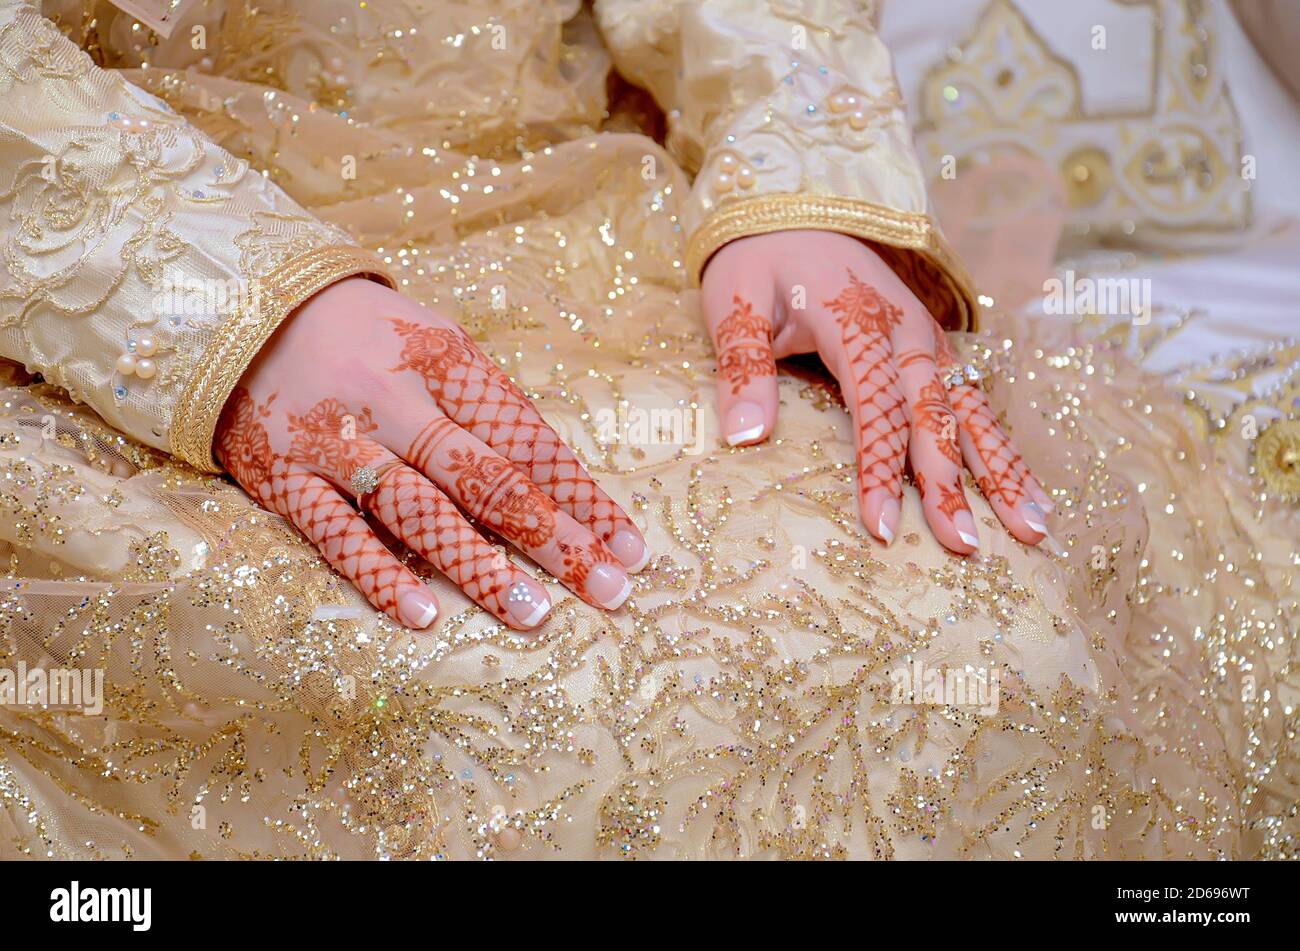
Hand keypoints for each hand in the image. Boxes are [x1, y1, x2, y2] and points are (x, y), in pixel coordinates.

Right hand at [215, 277, 647, 630]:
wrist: (240, 306)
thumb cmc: (365, 332)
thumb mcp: (435, 339)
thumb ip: (488, 403)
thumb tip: (556, 478)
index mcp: (444, 361)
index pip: (528, 440)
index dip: (582, 497)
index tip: (629, 548)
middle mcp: (394, 402)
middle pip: (486, 480)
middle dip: (554, 539)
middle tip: (608, 591)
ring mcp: (337, 443)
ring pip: (419, 513)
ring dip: (479, 567)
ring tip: (535, 613)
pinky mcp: (285, 479)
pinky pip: (338, 534)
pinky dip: (381, 575)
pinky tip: (425, 616)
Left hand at [701, 230, 1051, 552]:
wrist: (793, 205)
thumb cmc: (758, 259)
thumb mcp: (735, 304)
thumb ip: (744, 367)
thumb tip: (745, 438)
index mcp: (858, 319)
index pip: (875, 407)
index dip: (879, 469)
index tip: (882, 530)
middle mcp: (908, 331)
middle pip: (935, 416)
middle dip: (952, 484)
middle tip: (966, 548)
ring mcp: (929, 338)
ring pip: (972, 410)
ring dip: (1002, 470)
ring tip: (1034, 529)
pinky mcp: (936, 347)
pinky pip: (975, 400)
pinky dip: (1002, 447)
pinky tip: (1026, 491)